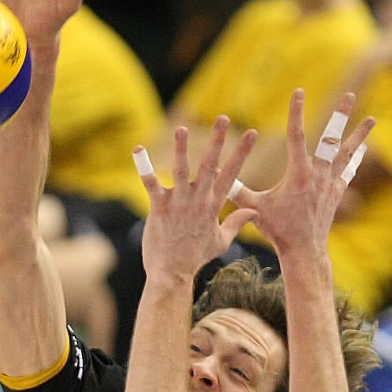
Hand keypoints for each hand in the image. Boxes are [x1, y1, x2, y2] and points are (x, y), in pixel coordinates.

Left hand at [137, 116, 258, 283]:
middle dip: (217, 141)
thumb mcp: (221, 240)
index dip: (241, 152)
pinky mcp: (159, 208)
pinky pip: (151, 184)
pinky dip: (144, 167)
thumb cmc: (195, 257)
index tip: (252, 132)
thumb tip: (254, 211)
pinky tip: (138, 149)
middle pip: (209, 166)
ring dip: (181, 149)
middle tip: (223, 117)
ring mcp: (178, 204)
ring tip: (181, 128)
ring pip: (180, 171)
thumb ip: (237, 222)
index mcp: (213, 206)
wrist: (172, 274)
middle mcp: (198, 201)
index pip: (231, 174)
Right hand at [235, 90, 374, 258]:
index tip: (297, 92)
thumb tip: (217, 177)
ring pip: (346, 153)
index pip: (297, 136)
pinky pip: (347, 170)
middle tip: (348, 95)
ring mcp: (330, 183)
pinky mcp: (336, 193)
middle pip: (331, 139)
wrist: (304, 251)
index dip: (296, 112)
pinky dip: (354, 158)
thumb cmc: (278, 230)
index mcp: (298, 174)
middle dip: (340, 116)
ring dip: (358, 135)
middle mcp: (318, 175)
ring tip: (372, 119)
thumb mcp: (255, 209)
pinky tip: (361, 148)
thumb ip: (237, 191)